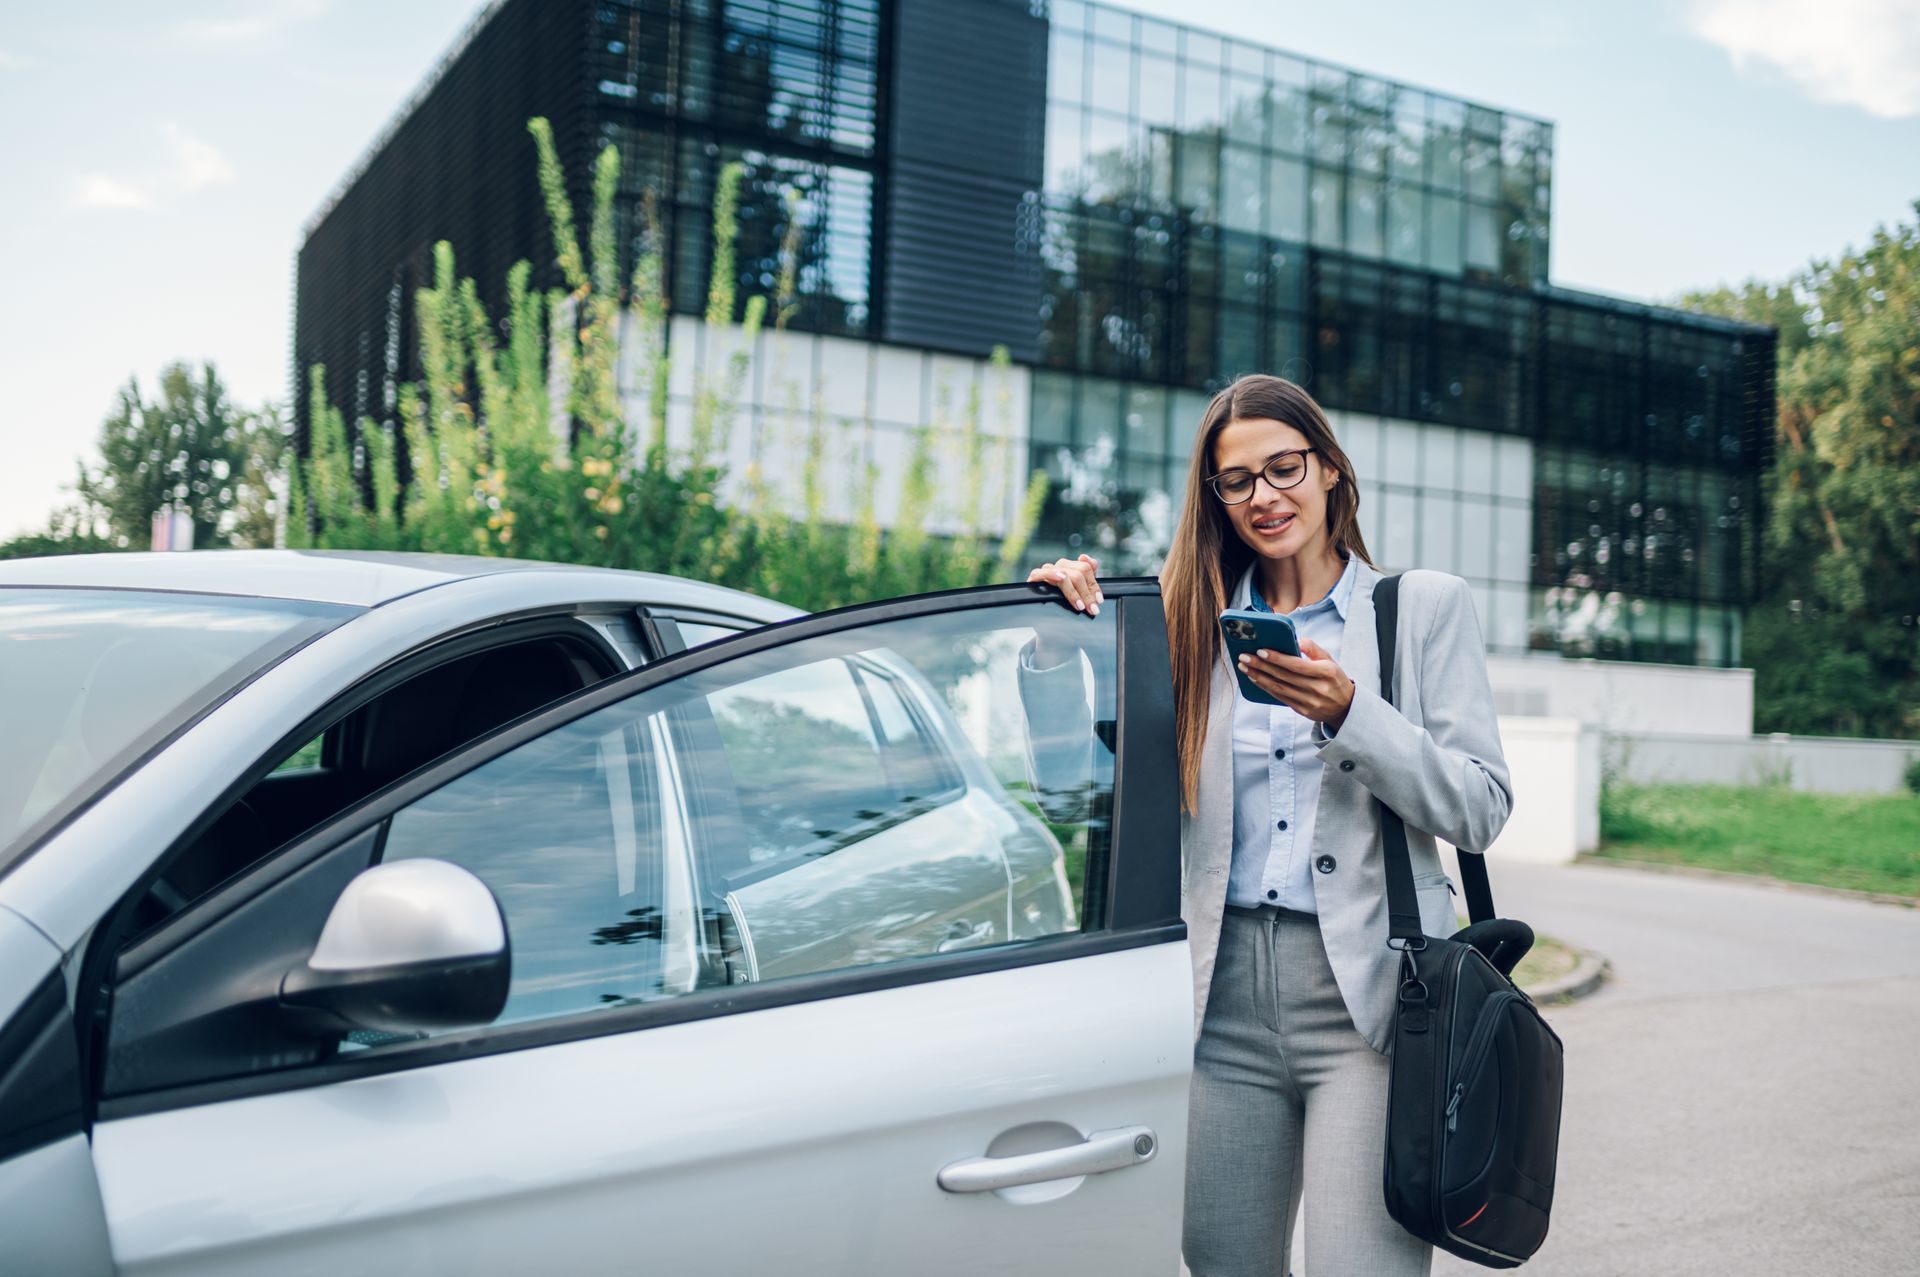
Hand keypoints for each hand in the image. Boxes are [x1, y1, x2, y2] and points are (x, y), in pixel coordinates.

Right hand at [1026, 554, 1101, 614]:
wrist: (1037, 608)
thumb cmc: (1059, 599)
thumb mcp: (1078, 590)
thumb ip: (1087, 577)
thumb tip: (1086, 558)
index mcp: (1072, 567)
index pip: (1087, 568)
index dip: (1094, 585)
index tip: (1098, 601)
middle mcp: (1061, 566)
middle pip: (1079, 572)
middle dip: (1087, 593)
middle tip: (1091, 608)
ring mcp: (1048, 570)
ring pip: (1065, 574)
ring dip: (1074, 592)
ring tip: (1080, 606)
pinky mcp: (1035, 576)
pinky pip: (1044, 572)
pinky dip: (1053, 574)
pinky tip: (1061, 578)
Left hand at [1236, 636, 1355, 727]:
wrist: (1345, 707)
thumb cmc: (1334, 678)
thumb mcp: (1330, 660)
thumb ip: (1314, 649)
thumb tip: (1296, 640)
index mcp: (1326, 672)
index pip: (1297, 665)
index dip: (1277, 658)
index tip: (1260, 651)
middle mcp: (1318, 688)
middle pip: (1284, 676)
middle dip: (1261, 666)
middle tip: (1244, 657)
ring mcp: (1310, 701)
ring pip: (1279, 688)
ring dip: (1259, 677)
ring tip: (1245, 667)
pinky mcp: (1303, 711)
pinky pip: (1280, 698)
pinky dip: (1265, 688)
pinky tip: (1255, 679)